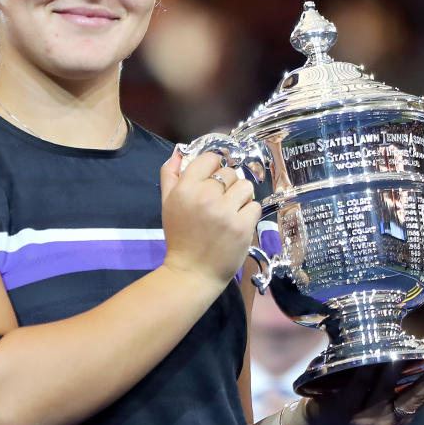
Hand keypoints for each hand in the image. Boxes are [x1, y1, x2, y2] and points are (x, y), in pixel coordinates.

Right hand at [159, 149, 260, 287]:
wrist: (191, 273)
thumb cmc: (180, 238)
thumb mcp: (168, 204)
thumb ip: (170, 175)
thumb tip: (178, 151)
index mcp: (185, 189)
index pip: (210, 159)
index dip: (214, 167)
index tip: (214, 179)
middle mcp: (205, 197)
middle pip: (230, 173)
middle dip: (228, 185)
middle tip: (220, 203)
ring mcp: (225, 212)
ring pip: (246, 186)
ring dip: (242, 197)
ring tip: (231, 211)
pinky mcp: (242, 226)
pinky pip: (255, 206)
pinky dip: (249, 214)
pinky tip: (237, 224)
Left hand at [296, 360, 423, 424]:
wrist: (318, 421)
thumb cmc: (353, 399)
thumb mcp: (379, 396)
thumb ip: (397, 380)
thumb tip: (417, 348)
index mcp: (397, 416)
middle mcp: (385, 419)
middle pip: (414, 396)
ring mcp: (365, 415)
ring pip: (386, 385)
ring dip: (397, 366)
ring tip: (408, 350)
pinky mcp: (345, 405)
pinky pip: (360, 381)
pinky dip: (369, 366)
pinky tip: (376, 353)